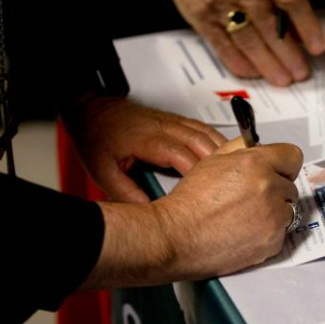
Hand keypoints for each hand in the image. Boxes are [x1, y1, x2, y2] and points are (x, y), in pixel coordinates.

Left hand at [63, 95, 225, 202]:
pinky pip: (201, 127)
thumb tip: (147, 214)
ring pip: (205, 132)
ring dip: (221, 150)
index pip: (180, 155)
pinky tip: (223, 153)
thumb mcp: (102, 171)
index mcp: (145, 139)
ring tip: (232, 171)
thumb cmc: (96, 136)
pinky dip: (215, 140)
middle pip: (200, 141)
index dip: (196, 173)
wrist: (91, 110)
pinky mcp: (173, 119)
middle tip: (226, 184)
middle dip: (216, 163)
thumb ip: (124, 193)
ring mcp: (170, 120)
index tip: (205, 192)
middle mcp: (161, 126)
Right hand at [82, 142, 302, 288]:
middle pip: (290, 186)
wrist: (177, 236)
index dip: (282, 164)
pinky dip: (267, 234)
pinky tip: (245, 232)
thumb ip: (242, 149)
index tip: (275, 171)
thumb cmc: (191, 200)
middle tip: (249, 198)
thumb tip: (260, 147)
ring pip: (287, 211)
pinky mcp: (272, 243)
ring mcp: (273, 218)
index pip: (293, 156)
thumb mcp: (213, 160)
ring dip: (273, 213)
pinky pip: (280, 234)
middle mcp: (270, 189)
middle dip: (275, 190)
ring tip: (245, 217)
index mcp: (257, 164)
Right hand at [136, 0, 324, 85]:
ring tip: (282, 79)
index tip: (317, 47)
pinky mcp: (203, 20)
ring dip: (268, 64)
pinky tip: (255, 74)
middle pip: (270, 25)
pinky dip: (241, 63)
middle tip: (301, 73)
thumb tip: (301, 36)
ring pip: (249, 41)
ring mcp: (220, 4)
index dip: (307, 25)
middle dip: (289, 54)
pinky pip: (224, 47)